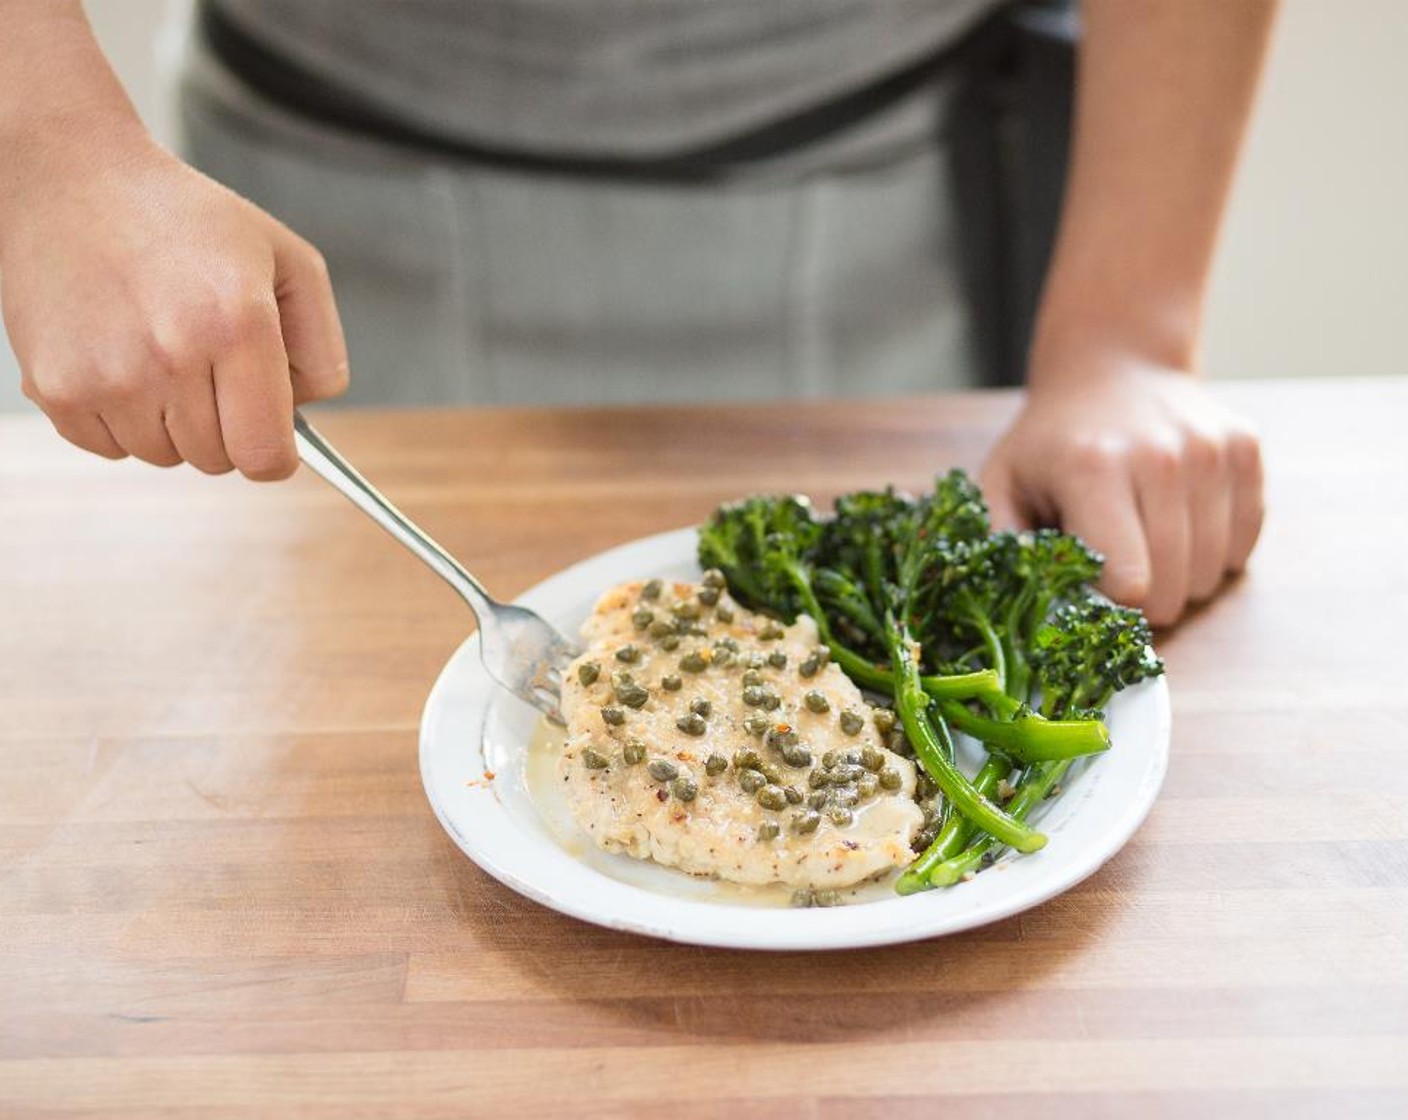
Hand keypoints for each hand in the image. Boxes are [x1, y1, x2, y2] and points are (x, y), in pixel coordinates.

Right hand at [0, 128, 346, 478]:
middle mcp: (171, 355)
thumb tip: (303, 420)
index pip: (266, 454)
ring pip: (163, 455)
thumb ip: (321, 346)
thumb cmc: (189, 221)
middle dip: (225, 426)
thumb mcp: (288, 260)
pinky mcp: (56, 387)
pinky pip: (109, 446)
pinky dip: (120, 417)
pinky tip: (119, 356)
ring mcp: (107, 376)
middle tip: (208, 365)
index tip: (269, 437)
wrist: (74, 177)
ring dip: (171, 421)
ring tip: (159, 349)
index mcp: (238, 324)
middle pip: (217, 460)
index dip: (275, 456)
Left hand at [979, 362, 1263, 626]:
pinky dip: (1214, 553)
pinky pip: (1244, 545)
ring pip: (1212, 575)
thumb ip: (1002, 545)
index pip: (1129, 583)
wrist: (1113, 366)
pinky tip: (1178, 523)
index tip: (1088, 590)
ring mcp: (1211, 450)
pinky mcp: (1244, 449)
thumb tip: (1017, 605)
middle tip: (1115, 573)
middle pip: (1174, 589)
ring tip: (1143, 541)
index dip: (1107, 604)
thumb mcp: (1001, 483)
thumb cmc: (1051, 441)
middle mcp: (1161, 457)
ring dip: (1180, 578)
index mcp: (1093, 469)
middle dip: (1144, 602)